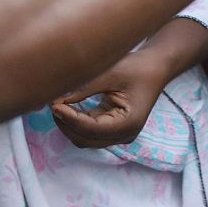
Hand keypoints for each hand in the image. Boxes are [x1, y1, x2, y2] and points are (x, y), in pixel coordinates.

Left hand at [51, 46, 172, 148]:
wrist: (155, 67)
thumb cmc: (137, 68)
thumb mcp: (110, 74)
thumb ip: (84, 90)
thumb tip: (57, 101)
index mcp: (127, 124)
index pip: (91, 129)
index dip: (70, 119)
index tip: (54, 104)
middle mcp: (123, 135)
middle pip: (85, 139)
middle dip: (66, 124)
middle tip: (52, 103)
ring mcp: (118, 134)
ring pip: (85, 138)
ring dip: (69, 124)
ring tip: (57, 104)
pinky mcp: (113, 128)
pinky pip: (90, 130)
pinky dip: (76, 121)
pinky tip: (67, 107)